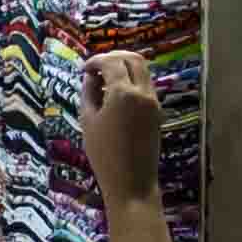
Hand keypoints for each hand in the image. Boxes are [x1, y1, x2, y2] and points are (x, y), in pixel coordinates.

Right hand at [77, 51, 164, 201]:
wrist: (132, 183)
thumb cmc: (103, 155)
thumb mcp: (88, 121)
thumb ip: (89, 93)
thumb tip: (91, 76)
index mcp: (124, 93)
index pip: (112, 62)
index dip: (96, 61)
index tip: (84, 69)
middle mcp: (143, 92)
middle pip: (134, 59)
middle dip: (114, 58)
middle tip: (97, 68)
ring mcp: (154, 101)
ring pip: (143, 71)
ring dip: (124, 69)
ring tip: (104, 82)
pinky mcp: (157, 111)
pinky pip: (145, 86)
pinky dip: (132, 82)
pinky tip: (115, 95)